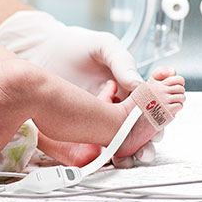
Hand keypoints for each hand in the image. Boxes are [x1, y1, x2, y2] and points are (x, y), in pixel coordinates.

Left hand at [0, 10, 151, 167]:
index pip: (148, 108)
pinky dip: (99, 146)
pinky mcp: (75, 119)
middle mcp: (114, 102)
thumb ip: (123, 63)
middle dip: (144, 141)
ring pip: (115, 136)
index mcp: (126, 86)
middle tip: (144, 149)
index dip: (156, 120)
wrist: (42, 48)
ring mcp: (95, 112)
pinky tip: (104, 151)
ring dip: (125, 148)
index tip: (159, 128)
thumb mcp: (104, 46)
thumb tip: (139, 85)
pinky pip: (90, 137)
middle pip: (136, 127)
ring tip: (128, 156)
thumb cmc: (76, 45)